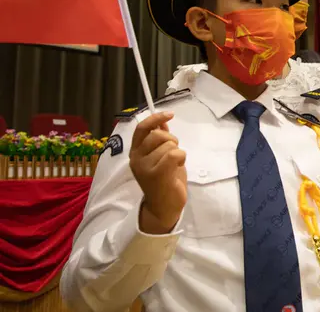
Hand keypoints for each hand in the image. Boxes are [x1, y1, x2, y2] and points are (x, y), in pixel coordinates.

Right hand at [129, 111, 186, 233]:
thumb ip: (160, 140)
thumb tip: (163, 122)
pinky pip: (175, 154)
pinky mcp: (157, 173)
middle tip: (174, 153)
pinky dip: (182, 158)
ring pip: (169, 145)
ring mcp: (145, 166)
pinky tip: (177, 168)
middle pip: (159, 135)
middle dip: (172, 140)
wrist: (163, 207)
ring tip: (174, 165)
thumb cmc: (164, 181)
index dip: (156, 118)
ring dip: (178, 152)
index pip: (142, 128)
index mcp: (135, 152)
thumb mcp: (160, 157)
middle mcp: (137, 158)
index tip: (170, 114)